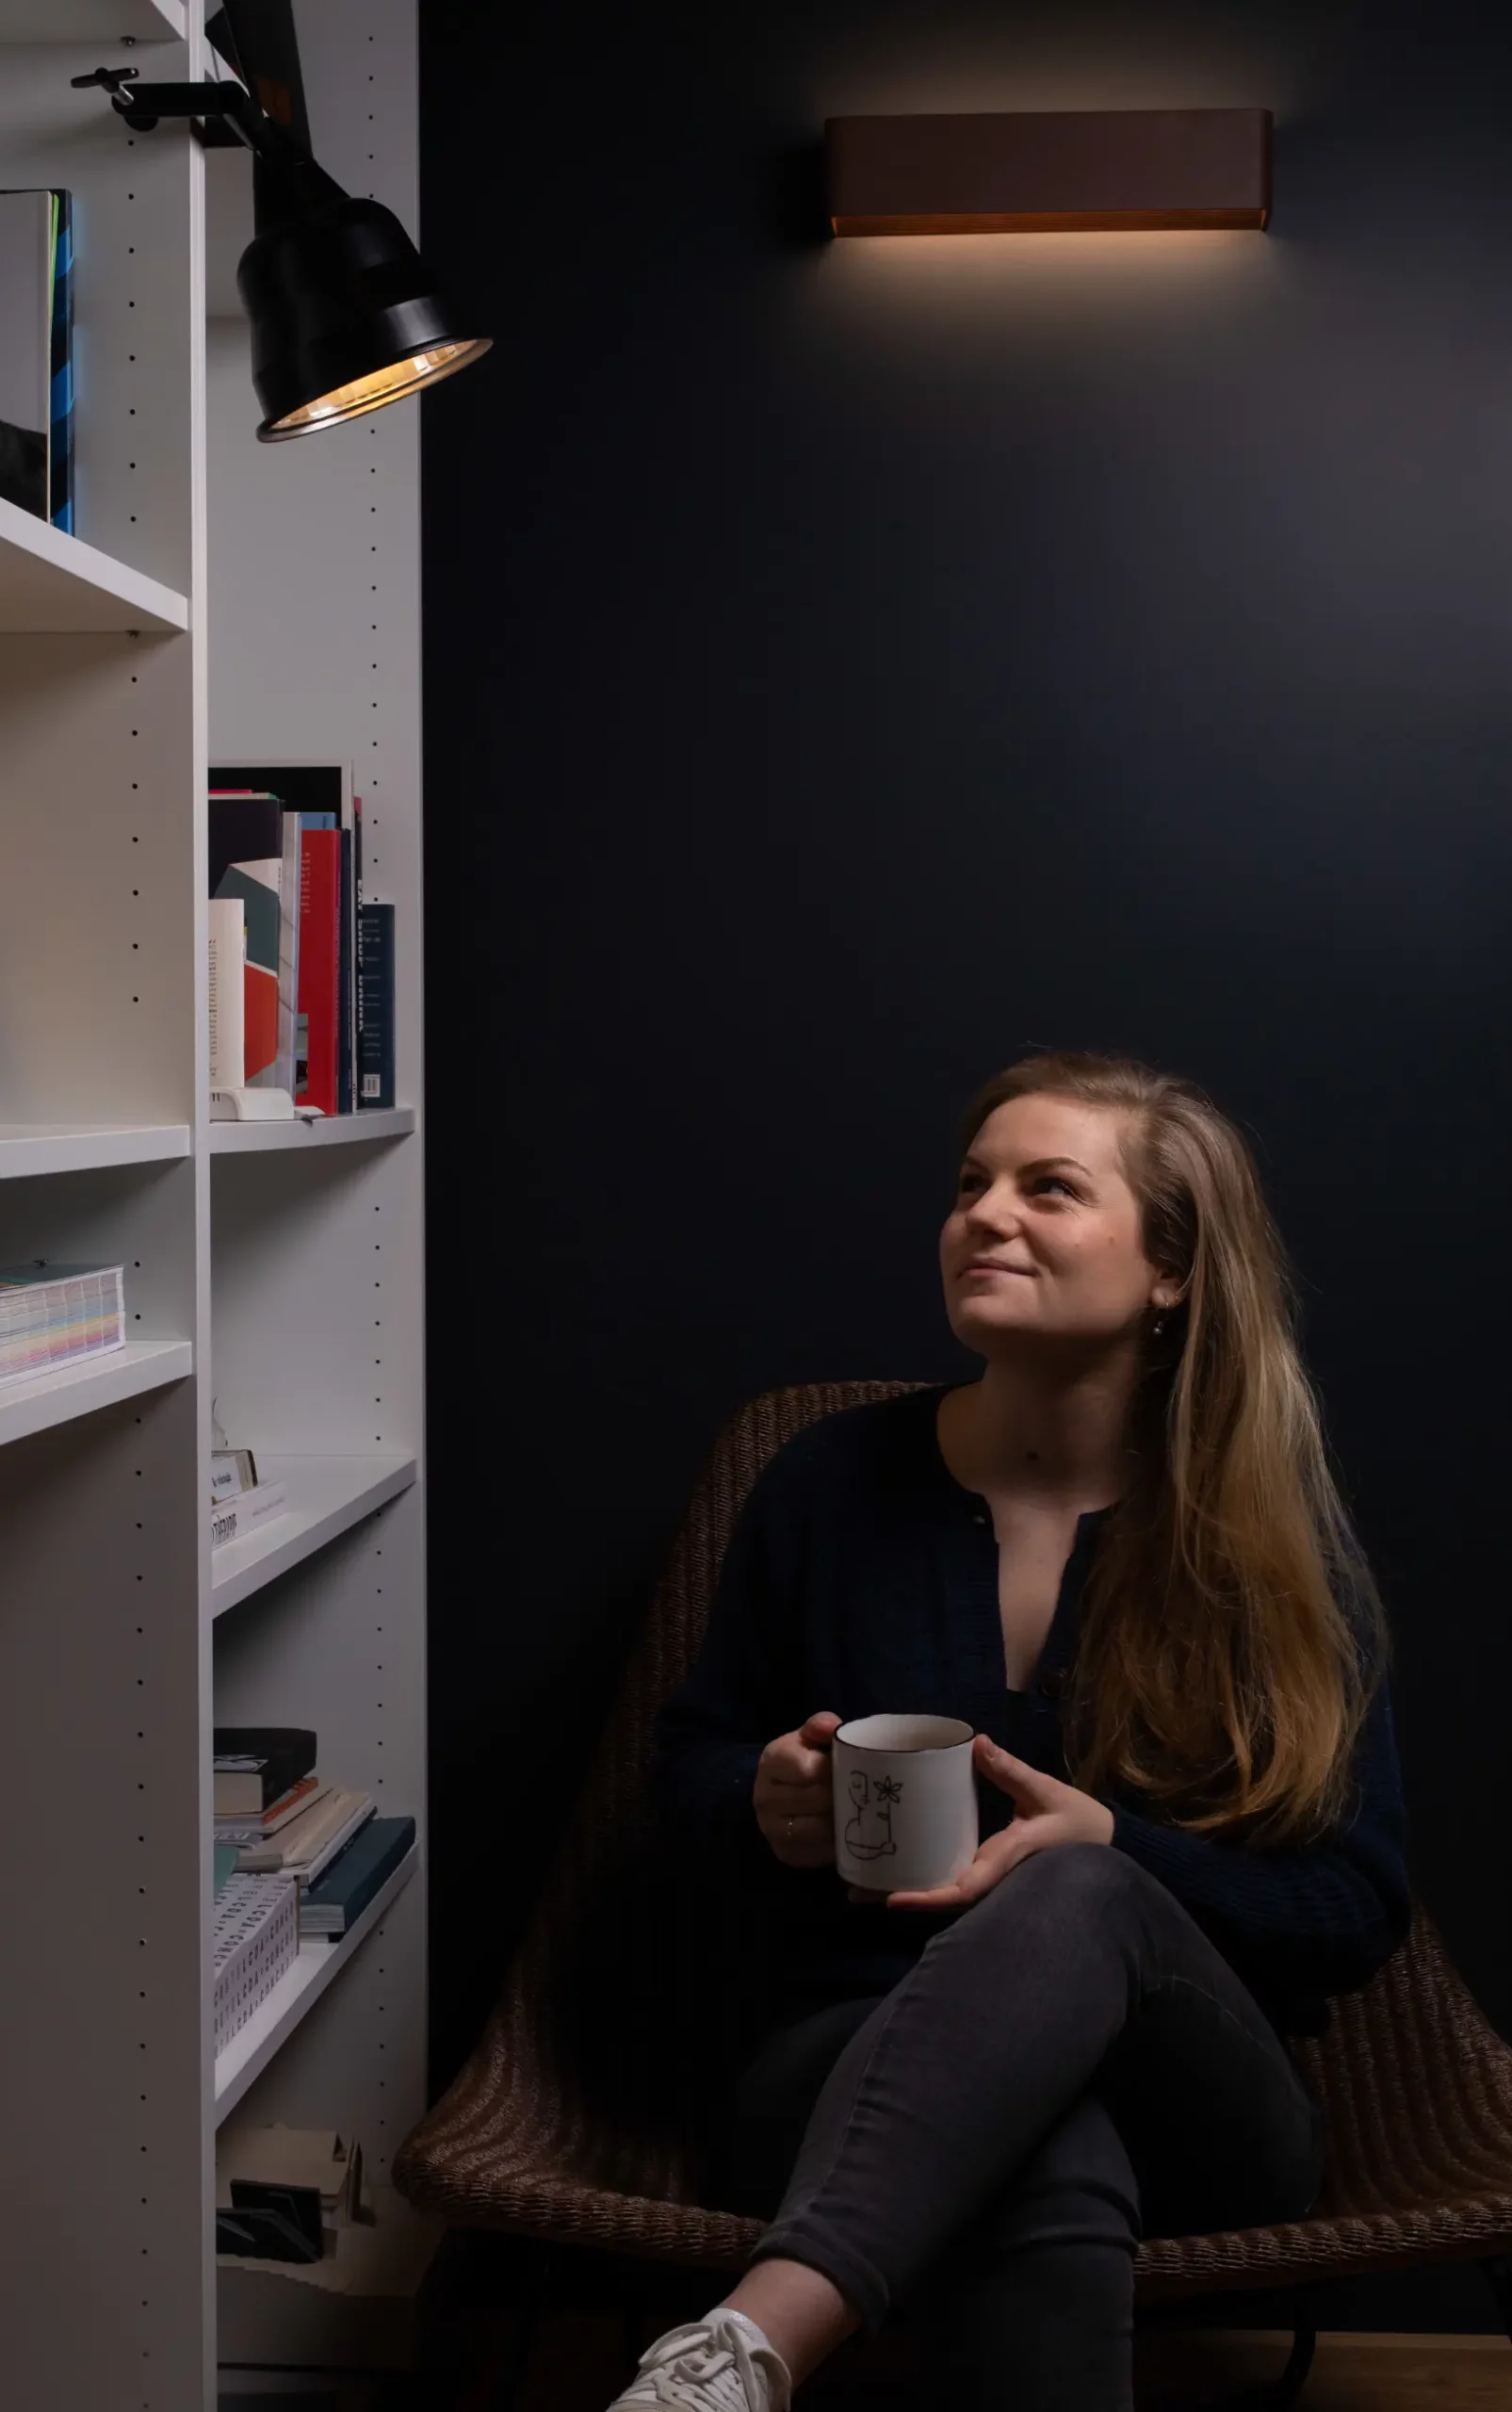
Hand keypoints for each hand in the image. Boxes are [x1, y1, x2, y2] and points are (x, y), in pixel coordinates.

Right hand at [754, 1710, 842, 1867]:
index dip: (834, 1769)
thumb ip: (821, 1726)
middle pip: (818, 1799)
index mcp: (772, 1761)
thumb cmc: (803, 1761)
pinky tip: (846, 1832)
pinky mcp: (784, 1853)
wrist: (779, 1795)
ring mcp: (771, 1828)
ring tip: (857, 1812)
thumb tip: (833, 1727)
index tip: (851, 1768)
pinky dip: (837, 1843)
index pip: (809, 1769)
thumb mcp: (809, 1738)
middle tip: (864, 1793)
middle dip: (844, 1795)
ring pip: (820, 1828)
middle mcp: (764, 1796)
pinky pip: (819, 1852)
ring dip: (843, 1820)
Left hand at [877, 1734, 1115, 1910]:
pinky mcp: (990, 1871)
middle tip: (854, 1893)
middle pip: (941, 1898)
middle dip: (901, 1897)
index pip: (963, 1889)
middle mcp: (994, 1878)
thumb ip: (1010, 1770)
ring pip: (944, 1892)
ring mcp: (992, 1880)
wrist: (1106, 1847)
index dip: (927, 1898)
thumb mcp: (1045, 1791)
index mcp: (1006, 1861)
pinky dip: (925, 1878)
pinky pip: (953, 1880)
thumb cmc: (1079, 1822)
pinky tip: (897, 1869)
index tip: (892, 1898)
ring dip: (906, 1890)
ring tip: (861, 1884)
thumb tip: (978, 1743)